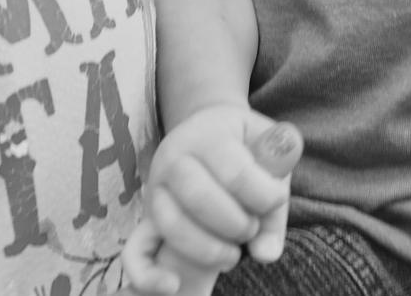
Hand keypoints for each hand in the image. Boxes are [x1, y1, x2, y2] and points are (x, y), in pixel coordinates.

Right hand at [121, 107, 301, 294]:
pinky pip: (135, 251)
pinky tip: (174, 285)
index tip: (275, 200)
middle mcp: (173, 157)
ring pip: (171, 224)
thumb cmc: (244, 148)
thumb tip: (264, 253)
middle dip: (235, 223)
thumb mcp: (268, 155)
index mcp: (208, 135)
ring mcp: (155, 188)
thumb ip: (274, 202)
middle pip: (198, 195)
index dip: (264, 196)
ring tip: (233, 253)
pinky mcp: (146, 218)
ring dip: (209, 249)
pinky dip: (149, 275)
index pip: (234, 171)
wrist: (206, 132)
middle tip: (251, 227)